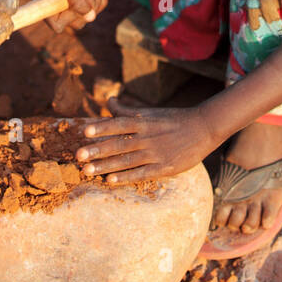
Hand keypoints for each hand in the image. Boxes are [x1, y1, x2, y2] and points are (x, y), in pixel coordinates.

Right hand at [37, 0, 107, 32]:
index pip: (56, 25)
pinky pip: (95, 10)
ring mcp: (70, 3)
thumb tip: (89, 17)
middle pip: (76, 22)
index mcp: (45, 0)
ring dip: (96, 0)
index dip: (70, 17)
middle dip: (88, 4)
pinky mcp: (82, 0)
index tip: (77, 1)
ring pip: (88, 17)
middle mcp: (55, 5)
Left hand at [75, 103, 217, 183]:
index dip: (102, 127)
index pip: (119, 123)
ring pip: (126, 161)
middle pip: (119, 144)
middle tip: (78, 156)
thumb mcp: (150, 112)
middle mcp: (147, 136)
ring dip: (105, 166)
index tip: (85, 132)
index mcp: (144, 121)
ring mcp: (156, 153)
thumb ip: (127, 109)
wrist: (203, 128)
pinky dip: (125, 177)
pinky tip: (110, 181)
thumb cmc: (173, 119)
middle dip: (97, 150)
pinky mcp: (164, 167)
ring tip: (87, 171)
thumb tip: (108, 100)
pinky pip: (142, 173)